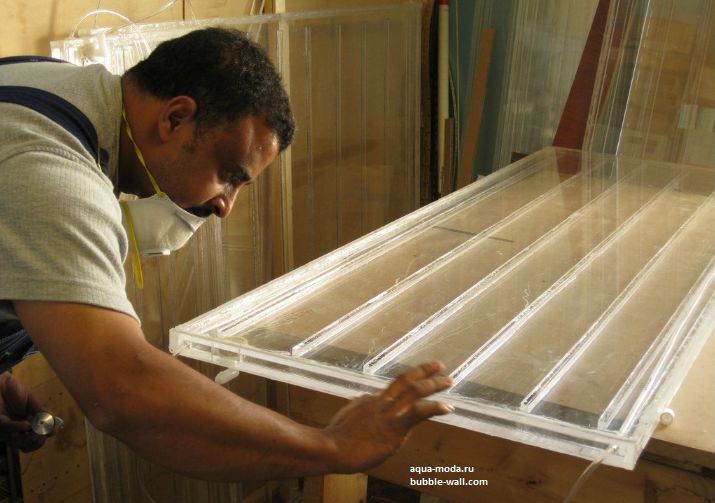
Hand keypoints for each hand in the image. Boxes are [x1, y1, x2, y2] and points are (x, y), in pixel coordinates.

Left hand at [0, 372, 46, 451]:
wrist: (1, 383)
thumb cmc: (15, 390)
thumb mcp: (33, 402)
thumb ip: (42, 413)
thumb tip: (55, 424)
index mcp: (27, 424)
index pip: (36, 439)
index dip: (44, 438)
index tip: (52, 431)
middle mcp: (16, 430)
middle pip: (28, 445)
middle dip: (38, 441)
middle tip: (44, 433)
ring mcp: (6, 430)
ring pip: (18, 443)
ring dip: (29, 437)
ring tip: (35, 428)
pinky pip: (9, 431)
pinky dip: (20, 429)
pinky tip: (27, 424)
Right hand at [324, 361, 452, 472]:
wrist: (330, 448)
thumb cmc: (334, 439)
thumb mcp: (345, 418)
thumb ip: (357, 409)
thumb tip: (362, 401)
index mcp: (370, 401)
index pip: (392, 389)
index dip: (407, 383)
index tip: (418, 379)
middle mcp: (380, 402)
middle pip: (405, 380)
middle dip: (423, 371)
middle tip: (439, 365)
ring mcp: (388, 413)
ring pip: (414, 391)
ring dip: (434, 385)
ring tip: (449, 380)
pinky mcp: (394, 427)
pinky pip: (418, 412)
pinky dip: (435, 407)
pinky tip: (448, 407)